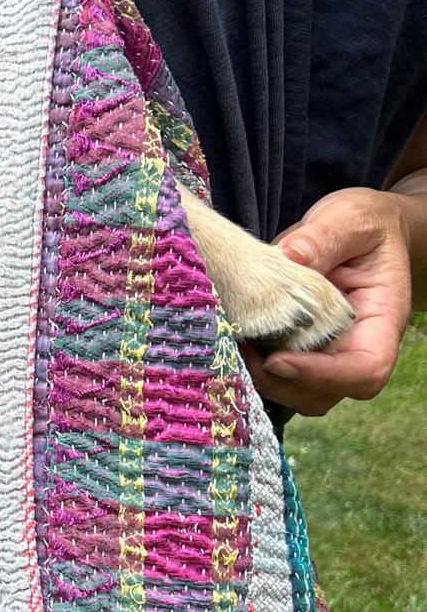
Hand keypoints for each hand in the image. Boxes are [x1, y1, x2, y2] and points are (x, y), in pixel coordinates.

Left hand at [245, 185, 425, 416]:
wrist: (358, 230)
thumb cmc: (365, 226)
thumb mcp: (351, 219)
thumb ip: (325, 236)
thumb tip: (291, 256)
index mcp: (381, 320)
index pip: (366, 370)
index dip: (324, 375)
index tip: (278, 358)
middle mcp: (355, 345)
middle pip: (326, 393)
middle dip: (281, 383)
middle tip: (242, 350)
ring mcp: (326, 350)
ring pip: (298, 392)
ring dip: (262, 379)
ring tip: (234, 342)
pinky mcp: (297, 345)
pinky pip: (278, 373)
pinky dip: (252, 365)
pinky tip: (231, 335)